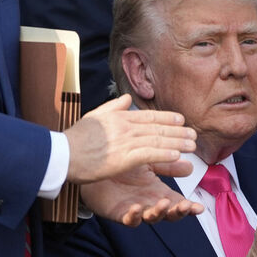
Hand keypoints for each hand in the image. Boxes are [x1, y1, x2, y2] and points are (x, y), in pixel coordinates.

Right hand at [64, 94, 197, 183]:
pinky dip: (164, 154)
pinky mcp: (123, 158)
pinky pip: (149, 154)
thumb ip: (112, 107)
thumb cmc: (75, 139)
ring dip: (177, 142)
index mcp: (118, 117)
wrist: (62, 155)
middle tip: (193, 134)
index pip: (148, 116)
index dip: (167, 118)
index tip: (181, 120)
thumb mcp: (93, 116)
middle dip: (178, 131)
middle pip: (157, 128)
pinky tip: (177, 156)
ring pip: (157, 140)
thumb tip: (126, 98)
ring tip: (192, 145)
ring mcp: (124, 141)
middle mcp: (124, 126)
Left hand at [79, 169, 203, 226]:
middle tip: (185, 206)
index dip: (189, 207)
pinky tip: (136, 207)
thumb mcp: (149, 162)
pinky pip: (127, 218)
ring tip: (163, 204)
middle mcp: (149, 203)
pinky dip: (133, 216)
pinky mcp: (118, 212)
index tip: (199, 208)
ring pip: (150, 218)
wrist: (94, 167)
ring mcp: (135, 209)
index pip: (177, 202)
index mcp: (158, 192)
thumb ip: (167, 165)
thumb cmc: (122, 165)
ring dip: (158, 213)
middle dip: (178, 212)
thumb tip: (190, 166)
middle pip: (168, 214)